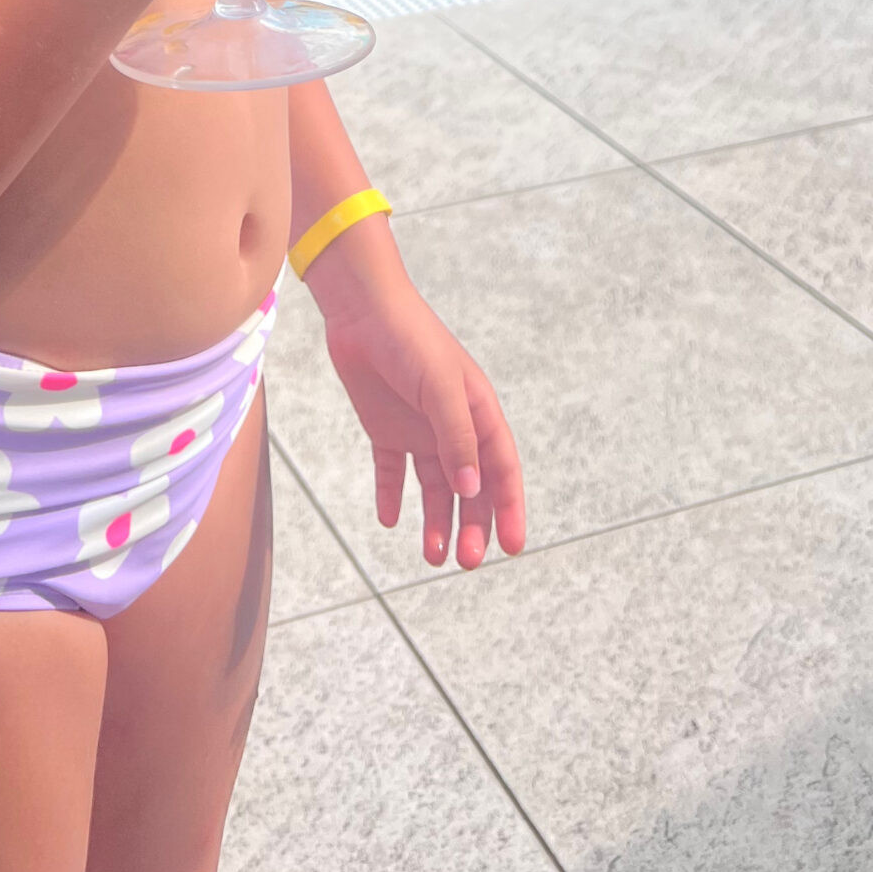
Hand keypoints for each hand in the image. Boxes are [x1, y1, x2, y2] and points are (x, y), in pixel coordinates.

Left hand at [317, 267, 525, 571]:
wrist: (361, 309)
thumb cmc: (411, 339)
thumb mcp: (441, 388)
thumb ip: (457, 438)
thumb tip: (472, 491)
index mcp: (478, 412)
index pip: (501, 469)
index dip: (509, 508)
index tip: (511, 547)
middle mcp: (452, 425)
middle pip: (469, 487)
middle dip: (472, 526)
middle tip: (466, 562)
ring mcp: (418, 428)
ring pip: (433, 487)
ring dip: (436, 521)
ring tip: (432, 556)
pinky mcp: (384, 428)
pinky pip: (391, 471)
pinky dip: (391, 496)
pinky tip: (390, 520)